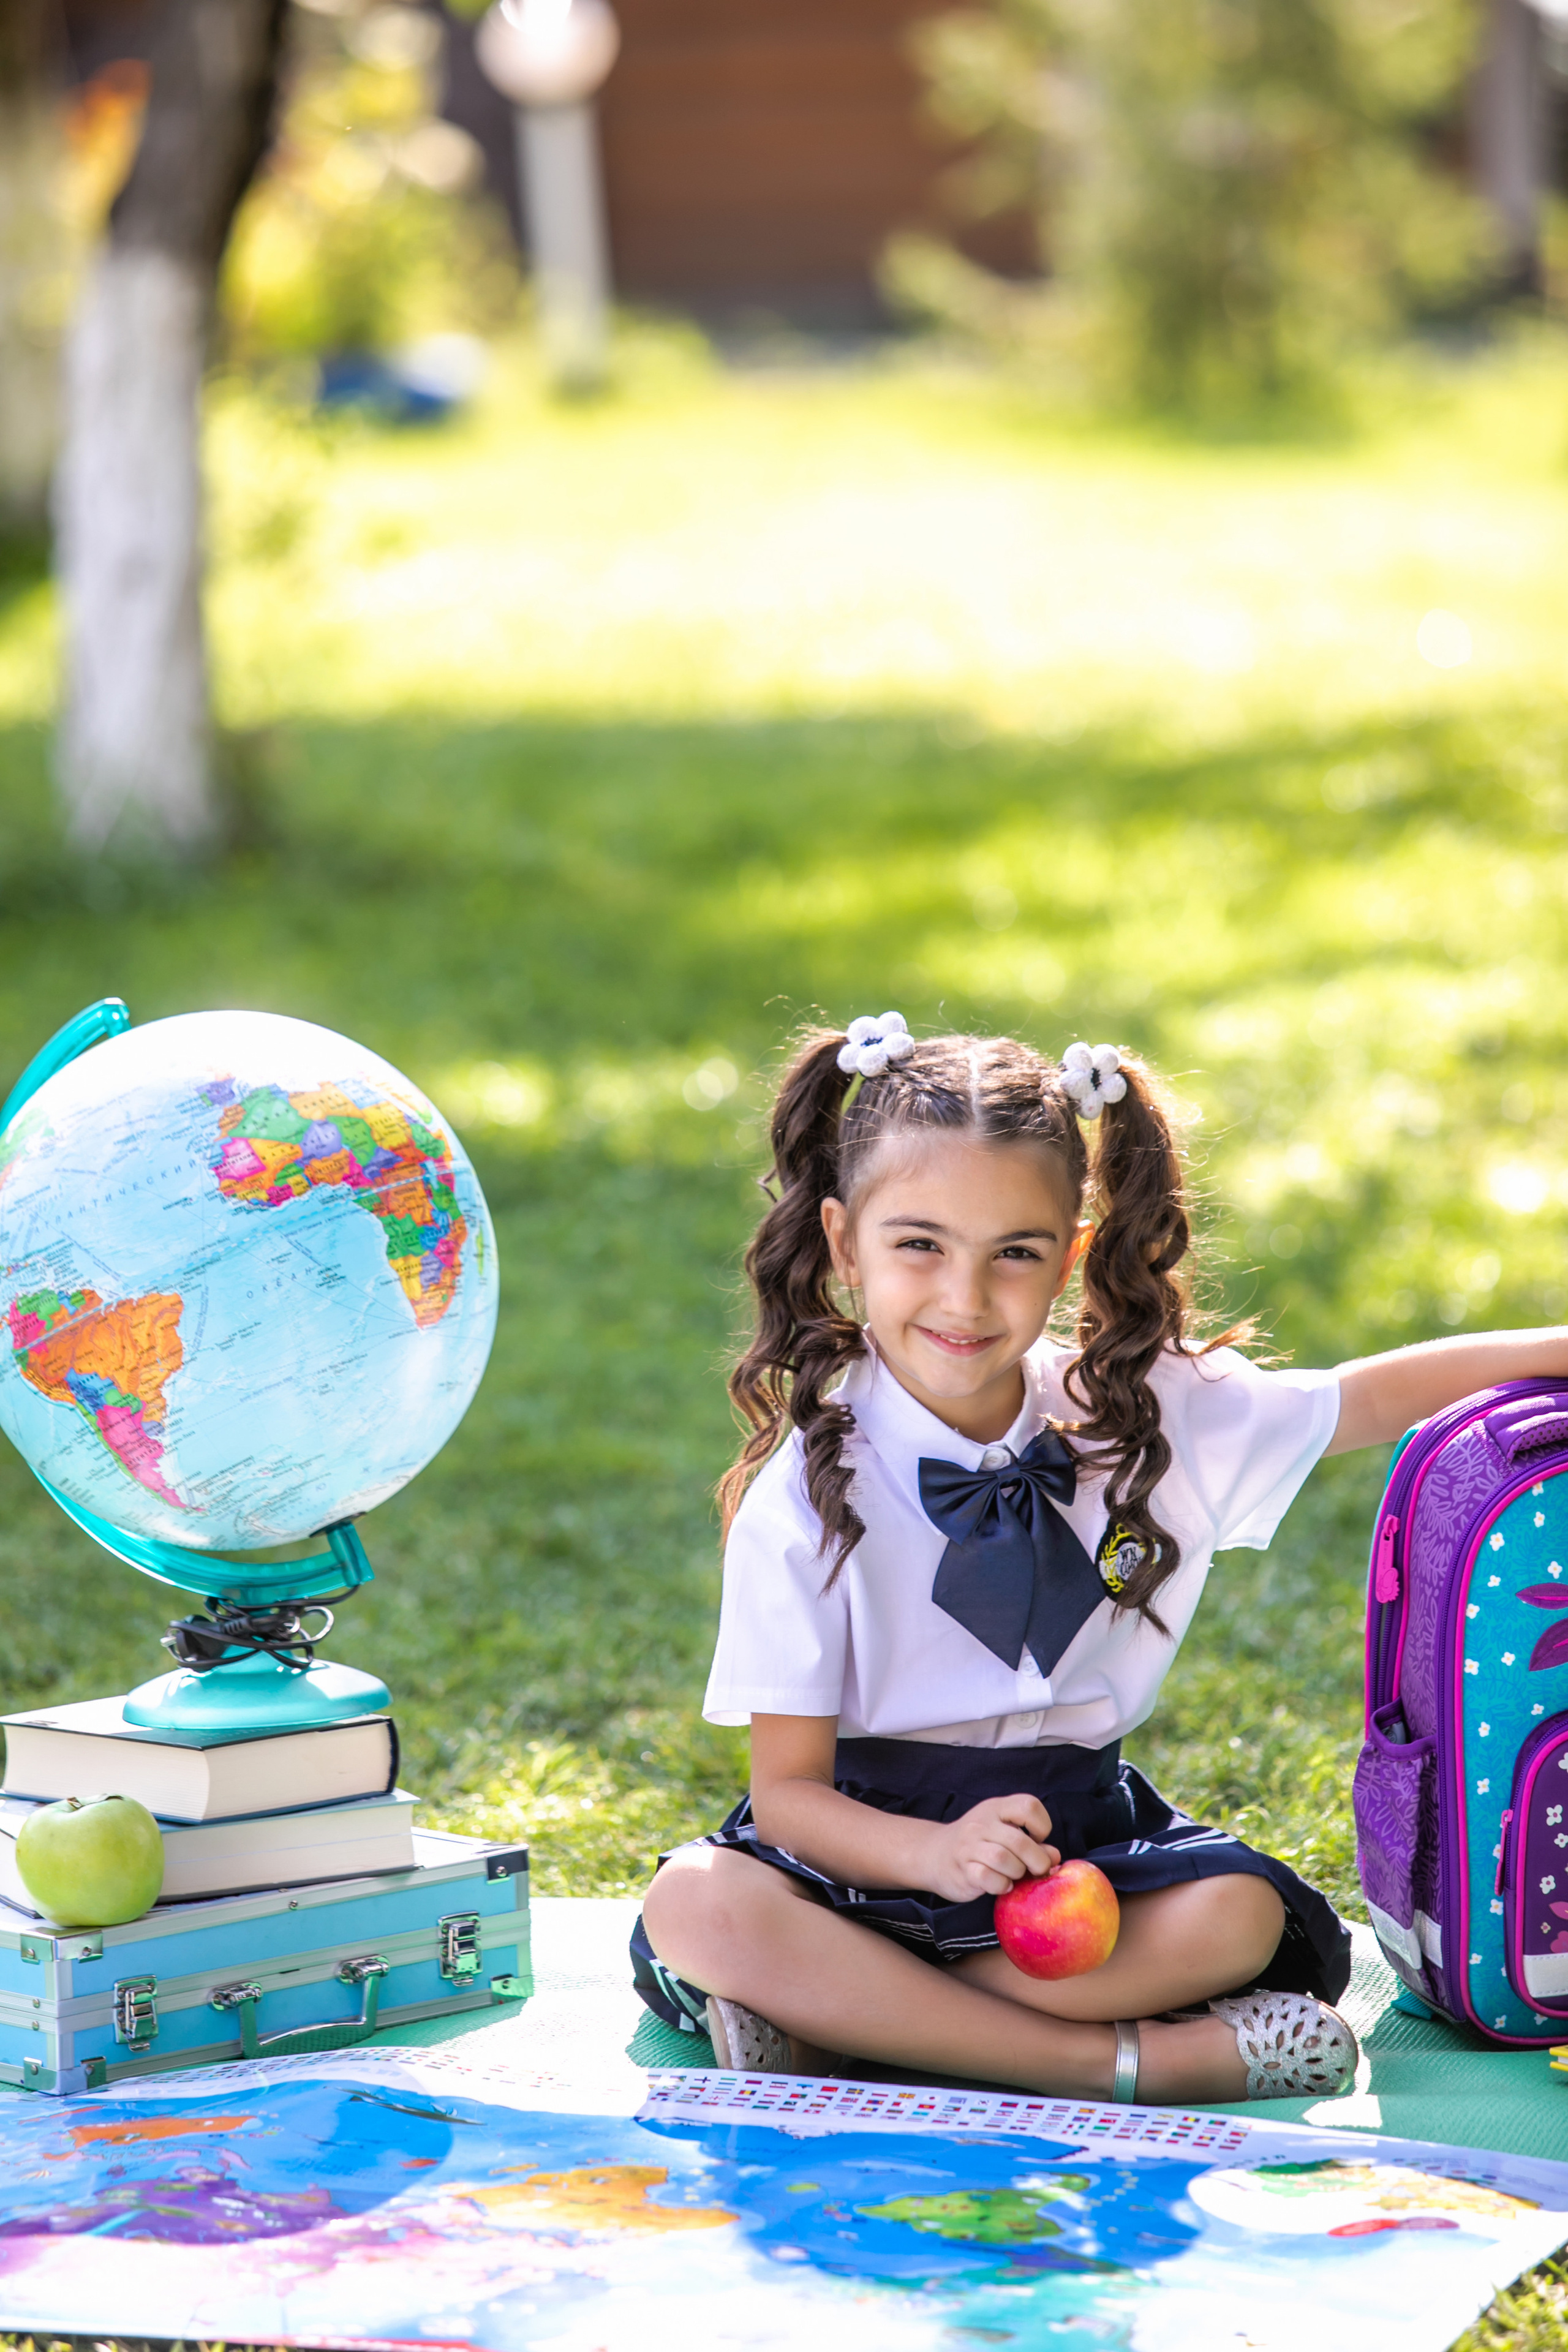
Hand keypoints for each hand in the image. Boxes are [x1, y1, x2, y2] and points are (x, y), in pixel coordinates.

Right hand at [921, 1793, 1059, 1903]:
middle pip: (1019, 1840)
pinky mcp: (962, 1869)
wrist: (935, 1854)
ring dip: (1017, 1872)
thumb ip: (1032, 1843)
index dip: (1042, 1825)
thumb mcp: (1004, 1833)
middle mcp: (981, 1823)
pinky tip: (1002, 1885)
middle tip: (1036, 1869)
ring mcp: (969, 1845)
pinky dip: (1002, 1885)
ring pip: (1003, 1859)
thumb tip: (1054, 1856)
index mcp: (996, 1808)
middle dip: (1036, 1861)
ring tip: (1015, 1875)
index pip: (1029, 1805)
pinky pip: (988, 1878)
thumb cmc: (980, 1844)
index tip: (1038, 1839)